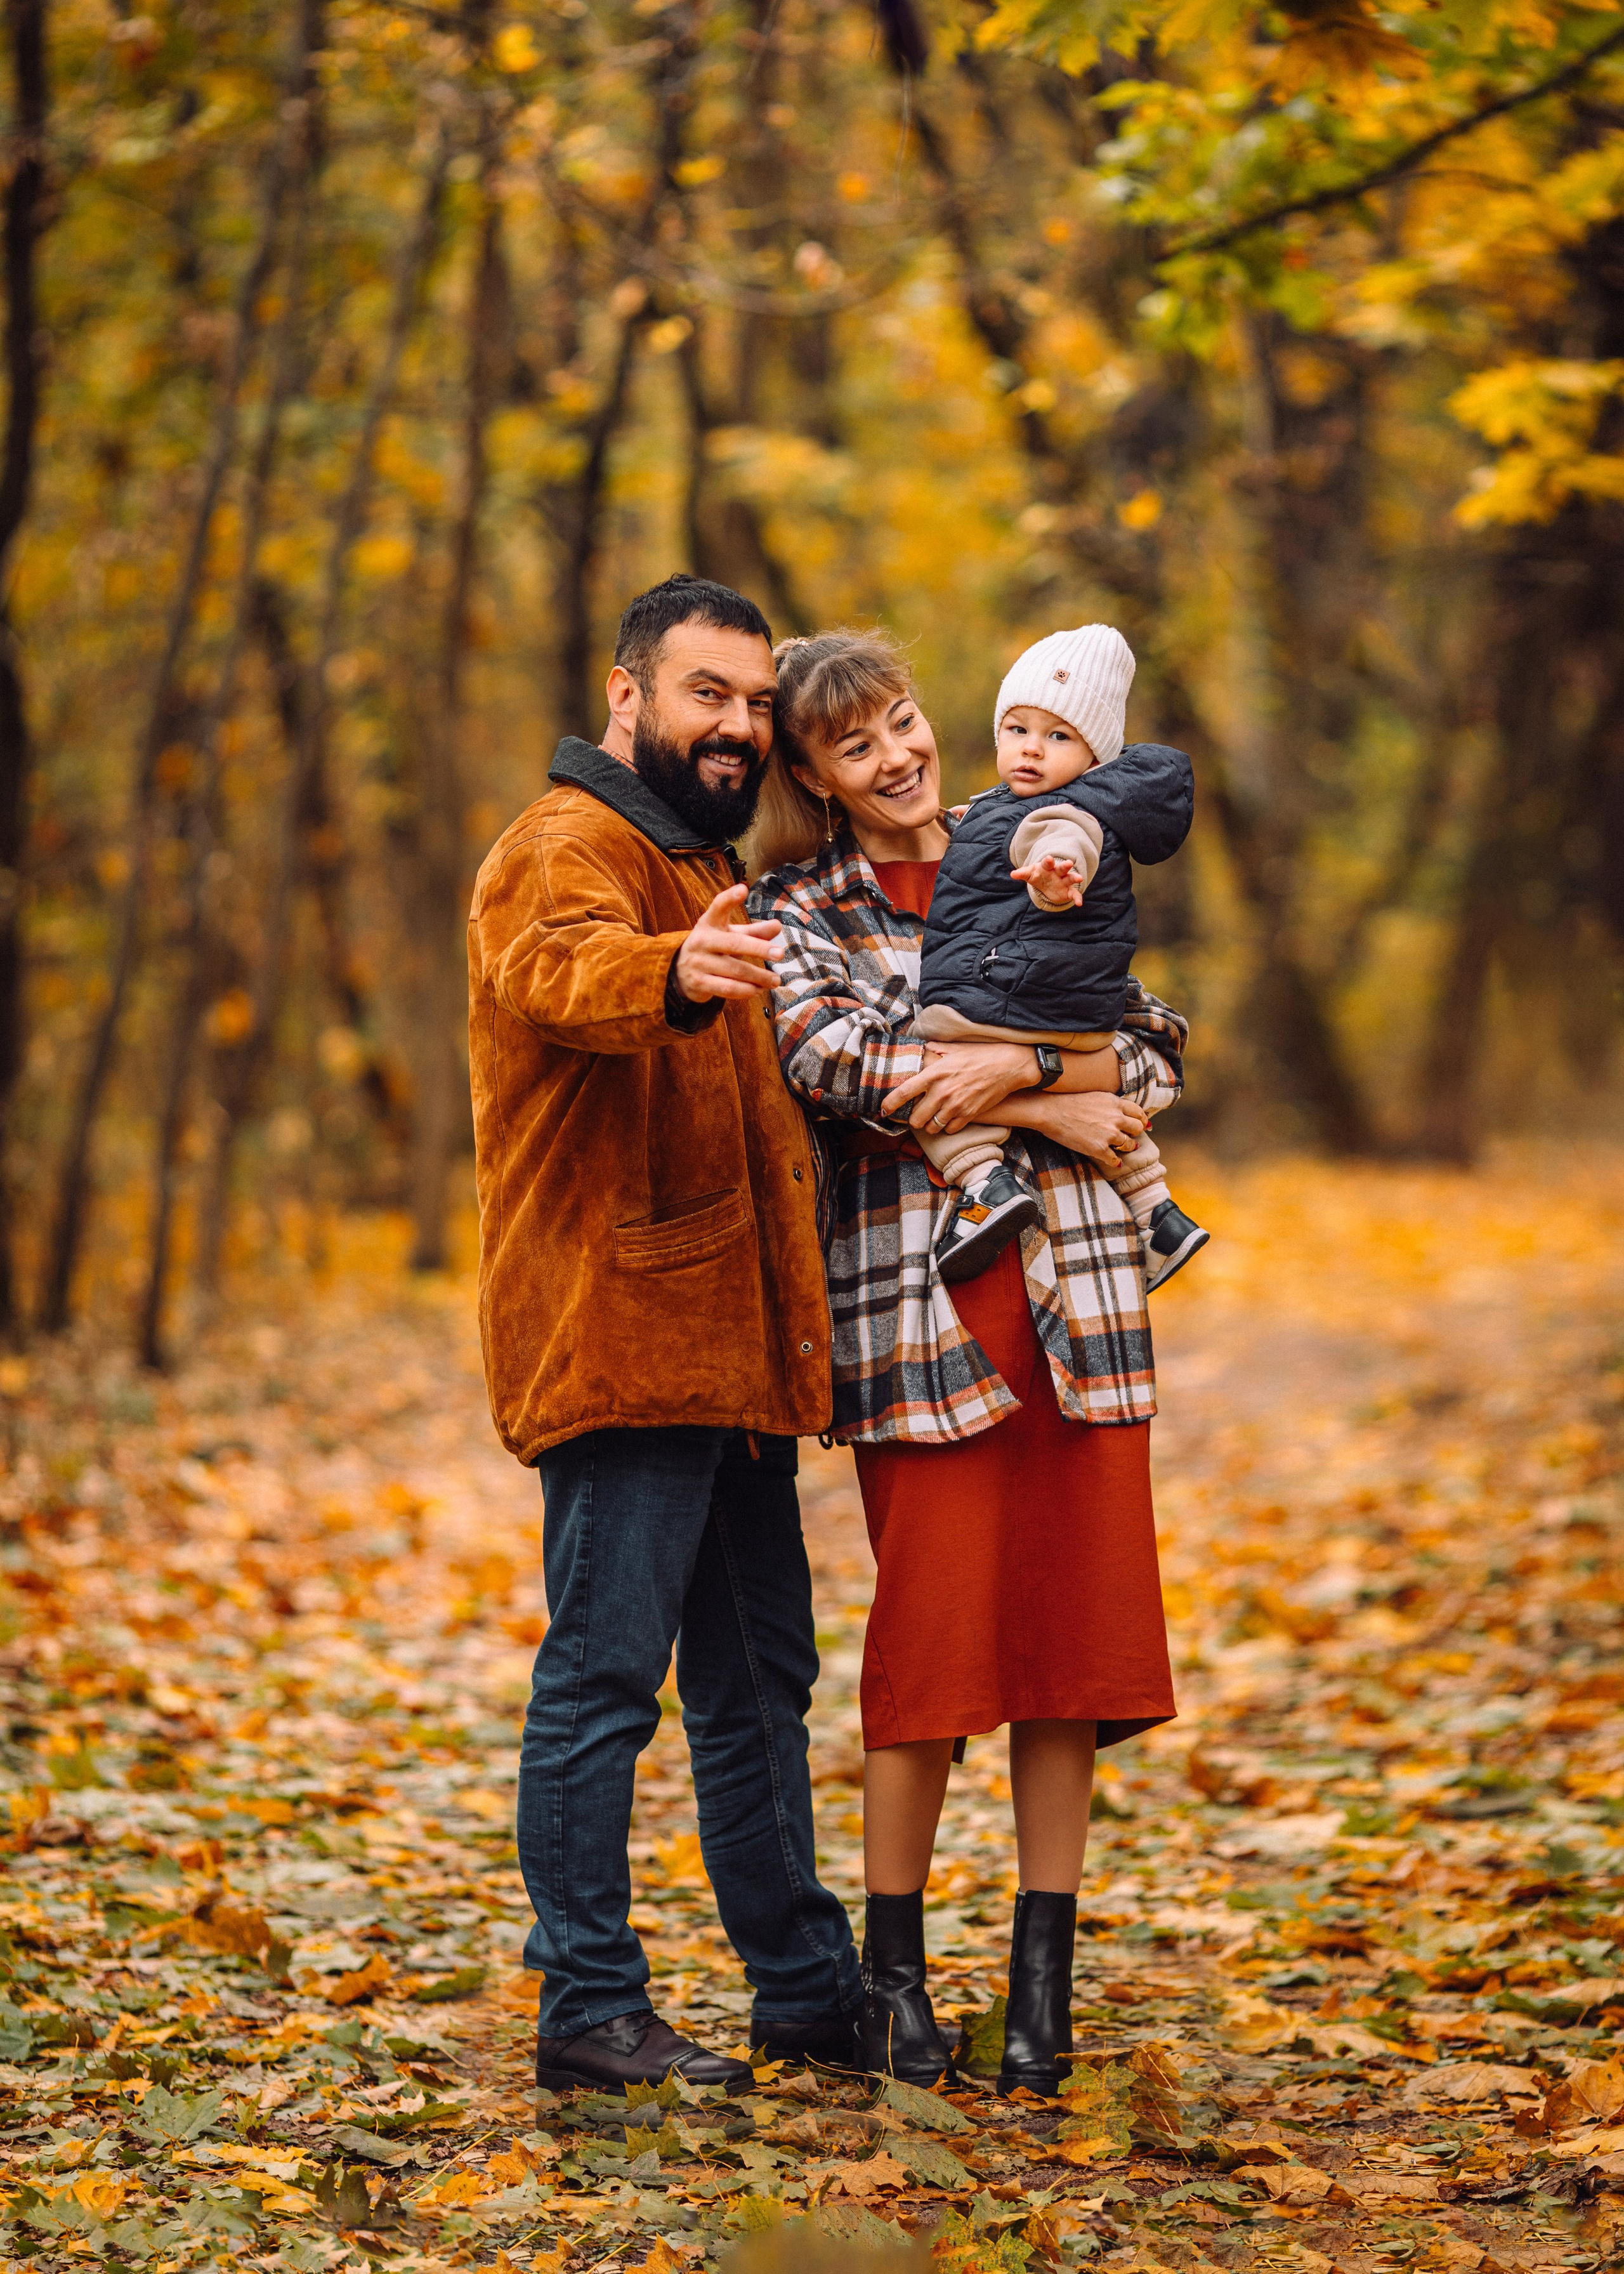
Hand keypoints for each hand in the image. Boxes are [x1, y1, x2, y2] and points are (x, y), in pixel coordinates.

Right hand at [673, 884, 782, 1002]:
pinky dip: (746, 991)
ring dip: (759, 976)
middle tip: (781, 953)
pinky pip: (727, 988)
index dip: (730, 898)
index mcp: (710, 923)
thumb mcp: (730, 934)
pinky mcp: (698, 983)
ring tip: (775, 980)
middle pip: (734, 943)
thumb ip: (754, 931)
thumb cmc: (714, 947)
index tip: (743, 889)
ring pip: (735, 970)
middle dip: (759, 948)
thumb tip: (778, 926)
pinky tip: (758, 990)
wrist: (680, 970)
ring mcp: (698, 962)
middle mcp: (702, 940)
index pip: (718, 907)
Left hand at [882, 1041, 1036, 1133]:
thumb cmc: (981, 1055)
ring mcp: (956, 1105)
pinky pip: (950, 1130)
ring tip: (933, 1118)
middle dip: (913, 1119)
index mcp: (935, 1073)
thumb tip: (923, 1048)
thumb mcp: (954, 1049)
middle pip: (915, 1118)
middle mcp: (942, 1091)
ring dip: (930, 1125)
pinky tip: (950, 1118)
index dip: (890, 1103)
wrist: (1008, 1066)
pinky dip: (947, 1127)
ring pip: (932, 1127)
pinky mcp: (969, 1114)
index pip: (905, 1091)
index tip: (883, 1110)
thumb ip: (935, 1050)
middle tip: (916, 1114)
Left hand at [1011, 851, 1085, 907]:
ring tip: (1080, 878)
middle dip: (1065, 866)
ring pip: (1070, 879)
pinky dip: (1077, 898)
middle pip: (1062, 868)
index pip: (1047, 863)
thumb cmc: (1037, 875)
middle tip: (1069, 863)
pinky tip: (1079, 903)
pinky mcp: (1067, 891)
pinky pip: (1073, 894)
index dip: (1048, 861)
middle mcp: (1057, 873)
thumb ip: (1022, 874)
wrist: (1046, 882)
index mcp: (1047, 867)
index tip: (1049, 858)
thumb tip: (1012, 874)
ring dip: (1075, 878)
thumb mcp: (1029, 874)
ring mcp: (1063, 881)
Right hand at [1034, 1091, 1147, 1171]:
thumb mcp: (1097, 1096)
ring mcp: (1108, 1134)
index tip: (1142, 1125)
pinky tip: (1115, 1162)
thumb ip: (1112, 1104)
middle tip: (1131, 1137)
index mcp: (1115, 1103)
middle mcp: (1116, 1118)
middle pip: (1138, 1128)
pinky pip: (1115, 1159)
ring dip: (1127, 1147)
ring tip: (1122, 1148)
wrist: (1052, 1112)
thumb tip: (1125, 1112)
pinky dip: (1116, 1162)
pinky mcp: (1099, 1149)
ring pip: (1129, 1145)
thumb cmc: (1069, 1102)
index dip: (1142, 1120)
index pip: (1139, 1113)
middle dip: (1135, 1133)